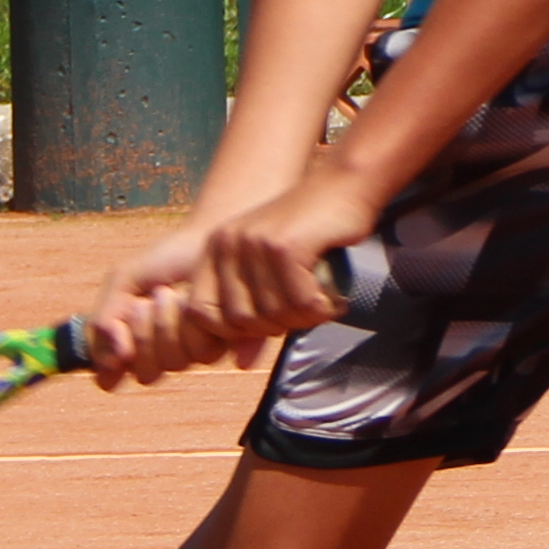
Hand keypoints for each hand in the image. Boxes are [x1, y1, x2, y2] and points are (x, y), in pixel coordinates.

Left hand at [86, 164, 385, 386]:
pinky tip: (332, 297)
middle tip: (304, 309)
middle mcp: (227, 244)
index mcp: (215, 249)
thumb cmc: (312, 233)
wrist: (345, 186)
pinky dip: (321, 307)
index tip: (269, 322)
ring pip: (271, 315)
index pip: (203, 314)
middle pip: (240, 321)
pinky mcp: (284, 246)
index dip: (235, 331)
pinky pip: (299, 302)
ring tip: (321, 300)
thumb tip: (240, 363)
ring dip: (303, 317)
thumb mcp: (271, 270)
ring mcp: (254, 243)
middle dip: (276, 326)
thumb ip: (253, 310)